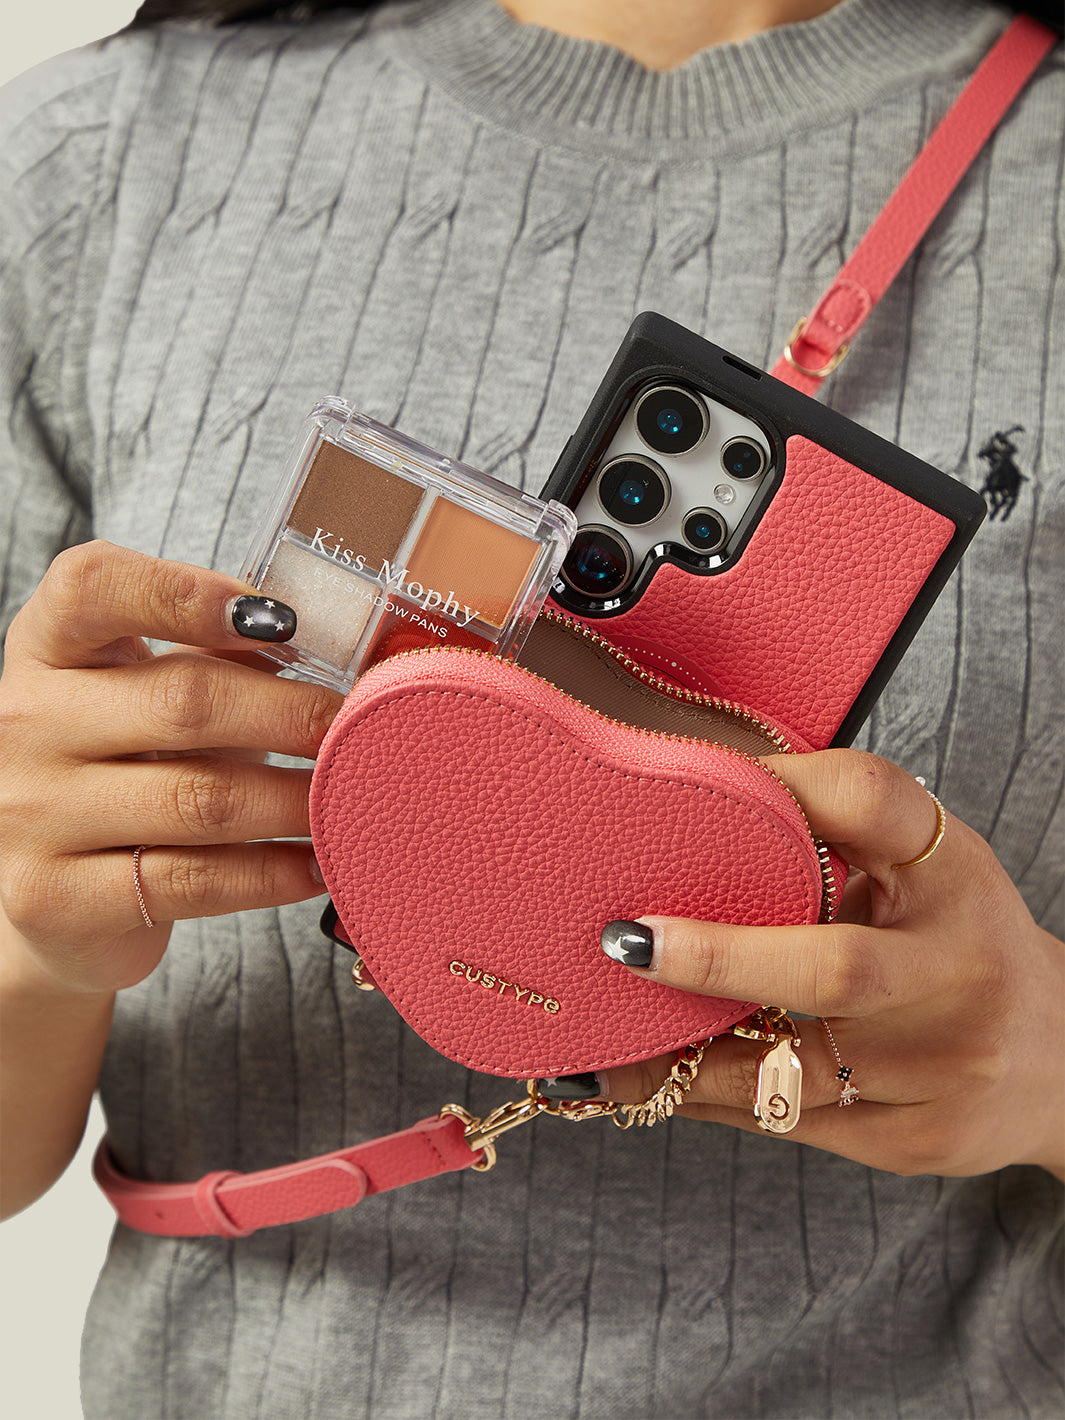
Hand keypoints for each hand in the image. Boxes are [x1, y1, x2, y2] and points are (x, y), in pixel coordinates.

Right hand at [0, 541, 341, 995]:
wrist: (46, 892)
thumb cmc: (121, 769)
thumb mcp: (146, 694)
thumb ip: (219, 659)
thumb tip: (337, 649)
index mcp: (45, 648)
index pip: (92, 586)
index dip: (187, 592)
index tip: (279, 618)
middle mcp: (24, 722)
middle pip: (181, 700)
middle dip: (294, 713)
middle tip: (365, 723)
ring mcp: (32, 814)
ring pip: (200, 800)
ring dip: (297, 798)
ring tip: (359, 794)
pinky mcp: (57, 897)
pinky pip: (191, 882)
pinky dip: (272, 873)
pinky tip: (321, 863)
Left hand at [598, 750, 1064, 1178]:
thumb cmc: (959, 942)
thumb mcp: (924, 872)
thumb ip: (837, 838)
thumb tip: (696, 801)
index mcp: (955, 877)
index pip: (872, 801)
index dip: (782, 786)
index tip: (698, 789)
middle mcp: (959, 971)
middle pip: (835, 968)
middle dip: (719, 961)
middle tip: (624, 943)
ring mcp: (944, 1066)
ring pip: (790, 1070)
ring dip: (683, 1054)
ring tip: (597, 1040)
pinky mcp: (918, 1137)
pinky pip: (789, 1122)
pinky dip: (707, 1098)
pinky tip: (647, 1082)